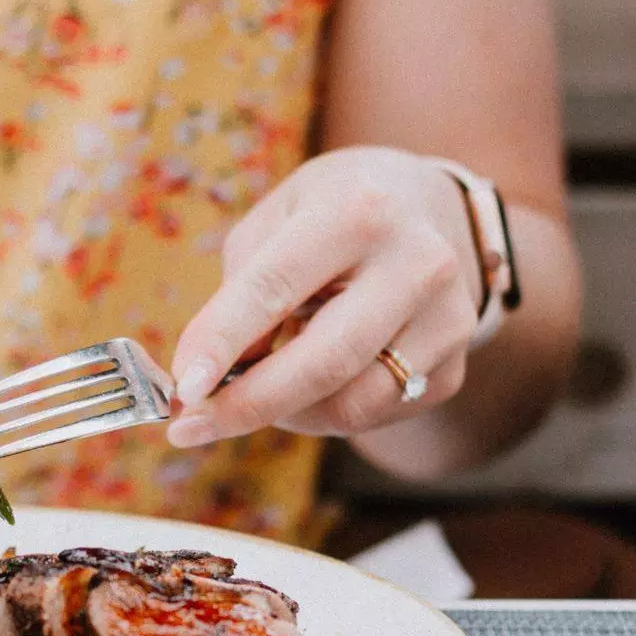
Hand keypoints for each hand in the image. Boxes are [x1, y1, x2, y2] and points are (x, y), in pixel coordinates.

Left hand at [167, 147, 485, 445]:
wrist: (430, 210)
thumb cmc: (333, 212)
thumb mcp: (278, 218)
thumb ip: (241, 291)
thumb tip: (210, 380)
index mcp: (358, 213)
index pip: (275, 289)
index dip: (221, 343)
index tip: (181, 389)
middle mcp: (416, 265)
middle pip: (323, 363)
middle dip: (246, 405)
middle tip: (192, 426)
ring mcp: (446, 322)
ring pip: (349, 406)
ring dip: (285, 413)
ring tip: (259, 386)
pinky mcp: (454, 369)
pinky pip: (372, 417)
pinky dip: (323, 413)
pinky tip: (314, 379)